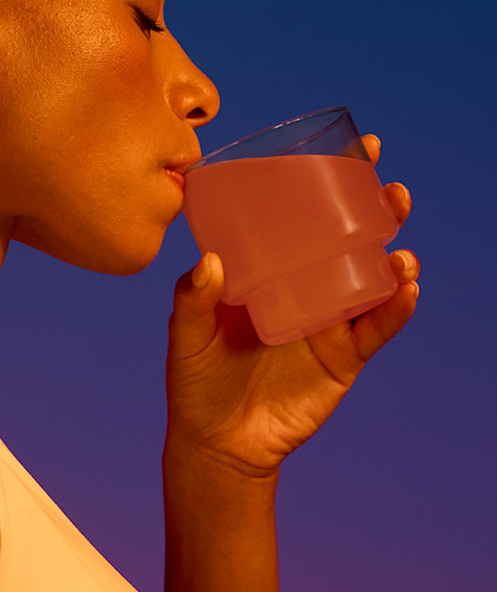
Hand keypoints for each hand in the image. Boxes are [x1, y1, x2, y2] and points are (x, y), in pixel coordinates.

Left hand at [165, 135, 419, 476]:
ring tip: (401, 246)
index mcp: (271, 267)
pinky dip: (395, 308)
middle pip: (352, 237)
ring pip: (373, 278)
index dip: (335, 179)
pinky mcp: (342, 359)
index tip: (357, 147)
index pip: (306, 213)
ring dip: (396, 256)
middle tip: (390, 188)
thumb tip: (210, 261)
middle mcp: (306, 285)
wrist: (217, 444)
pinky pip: (376, 329)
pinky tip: (406, 287)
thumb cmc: (196, 380)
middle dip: (378, 208)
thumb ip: (192, 298)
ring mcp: (329, 321)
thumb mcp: (185, 332)